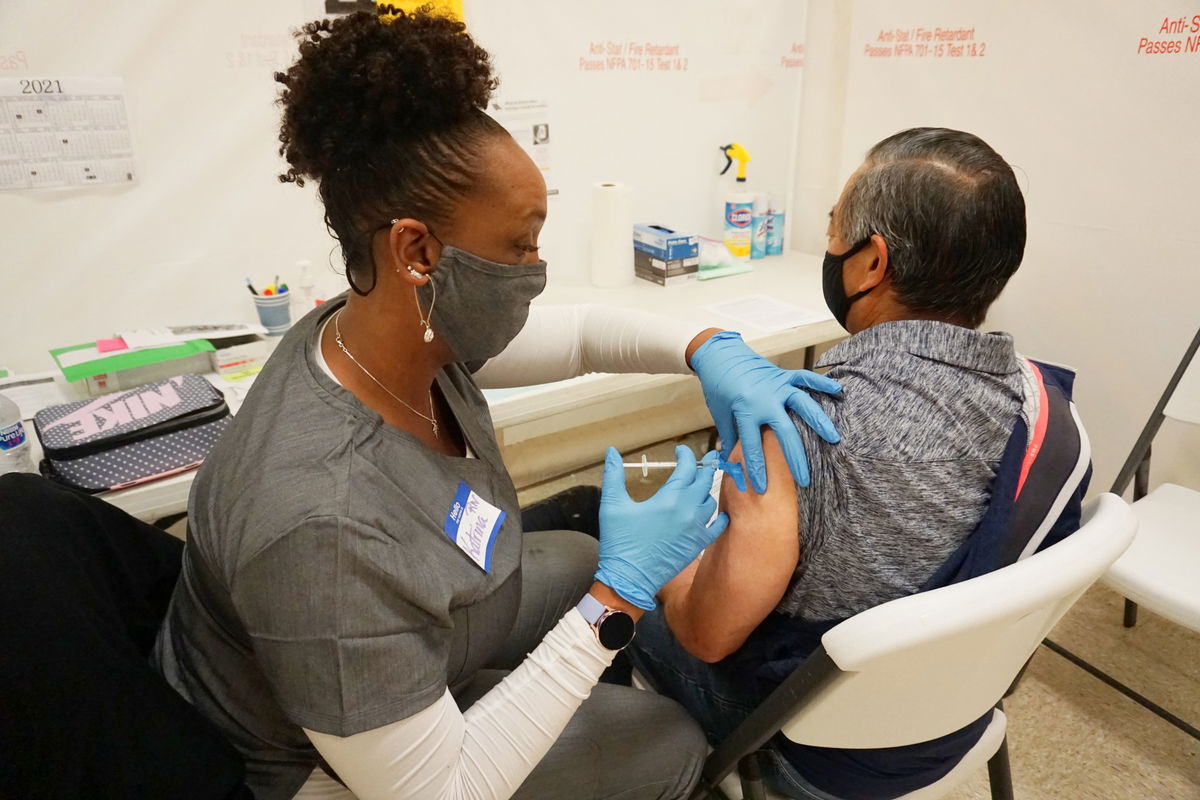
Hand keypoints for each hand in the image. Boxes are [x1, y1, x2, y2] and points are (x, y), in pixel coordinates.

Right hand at [594, 445, 729, 609]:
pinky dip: (719, 516)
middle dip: (705, 466)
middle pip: (705, 480)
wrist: (629, 580)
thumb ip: (613, 475)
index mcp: (669, 499)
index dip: (686, 454)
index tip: (680, 450)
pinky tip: (716, 512)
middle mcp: (687, 511)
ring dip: (706, 490)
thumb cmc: (619, 543)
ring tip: (700, 485)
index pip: (687, 467)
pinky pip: (717, 526)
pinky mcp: (697, 545)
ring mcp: (696, 530)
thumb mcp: (612, 506)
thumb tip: (611, 452)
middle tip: (705, 458)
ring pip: (711, 501)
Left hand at [690, 330, 840, 492]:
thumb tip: (734, 467)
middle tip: (805, 480)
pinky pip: (806, 379)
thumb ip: (731, 439)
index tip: (762, 488)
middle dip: (795, 458)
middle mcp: (764, 399)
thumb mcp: (721, 415)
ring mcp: (777, 386)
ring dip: (818, 422)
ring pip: (803, 404)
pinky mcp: (784, 375)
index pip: (751, 446)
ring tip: (834, 439)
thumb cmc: (719, 388)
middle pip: (784, 432)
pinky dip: (822, 383)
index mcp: (744, 410)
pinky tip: (839, 392)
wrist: (721, 356)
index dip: (756, 469)